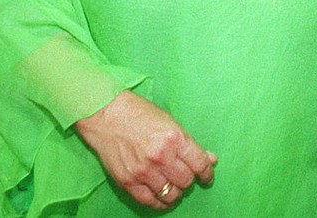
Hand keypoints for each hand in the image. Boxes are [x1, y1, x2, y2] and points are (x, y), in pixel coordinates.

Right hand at [74, 91, 216, 209]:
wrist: (107, 115)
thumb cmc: (140, 113)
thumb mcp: (170, 122)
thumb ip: (189, 143)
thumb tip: (210, 159)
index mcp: (175, 139)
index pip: (200, 164)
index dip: (207, 173)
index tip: (207, 176)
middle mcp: (161, 157)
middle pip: (186, 181)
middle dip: (190, 180)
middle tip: (186, 176)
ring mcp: (144, 172)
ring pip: (171, 194)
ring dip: (176, 192)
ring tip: (174, 186)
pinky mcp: (128, 182)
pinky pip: (150, 201)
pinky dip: (160, 203)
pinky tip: (162, 198)